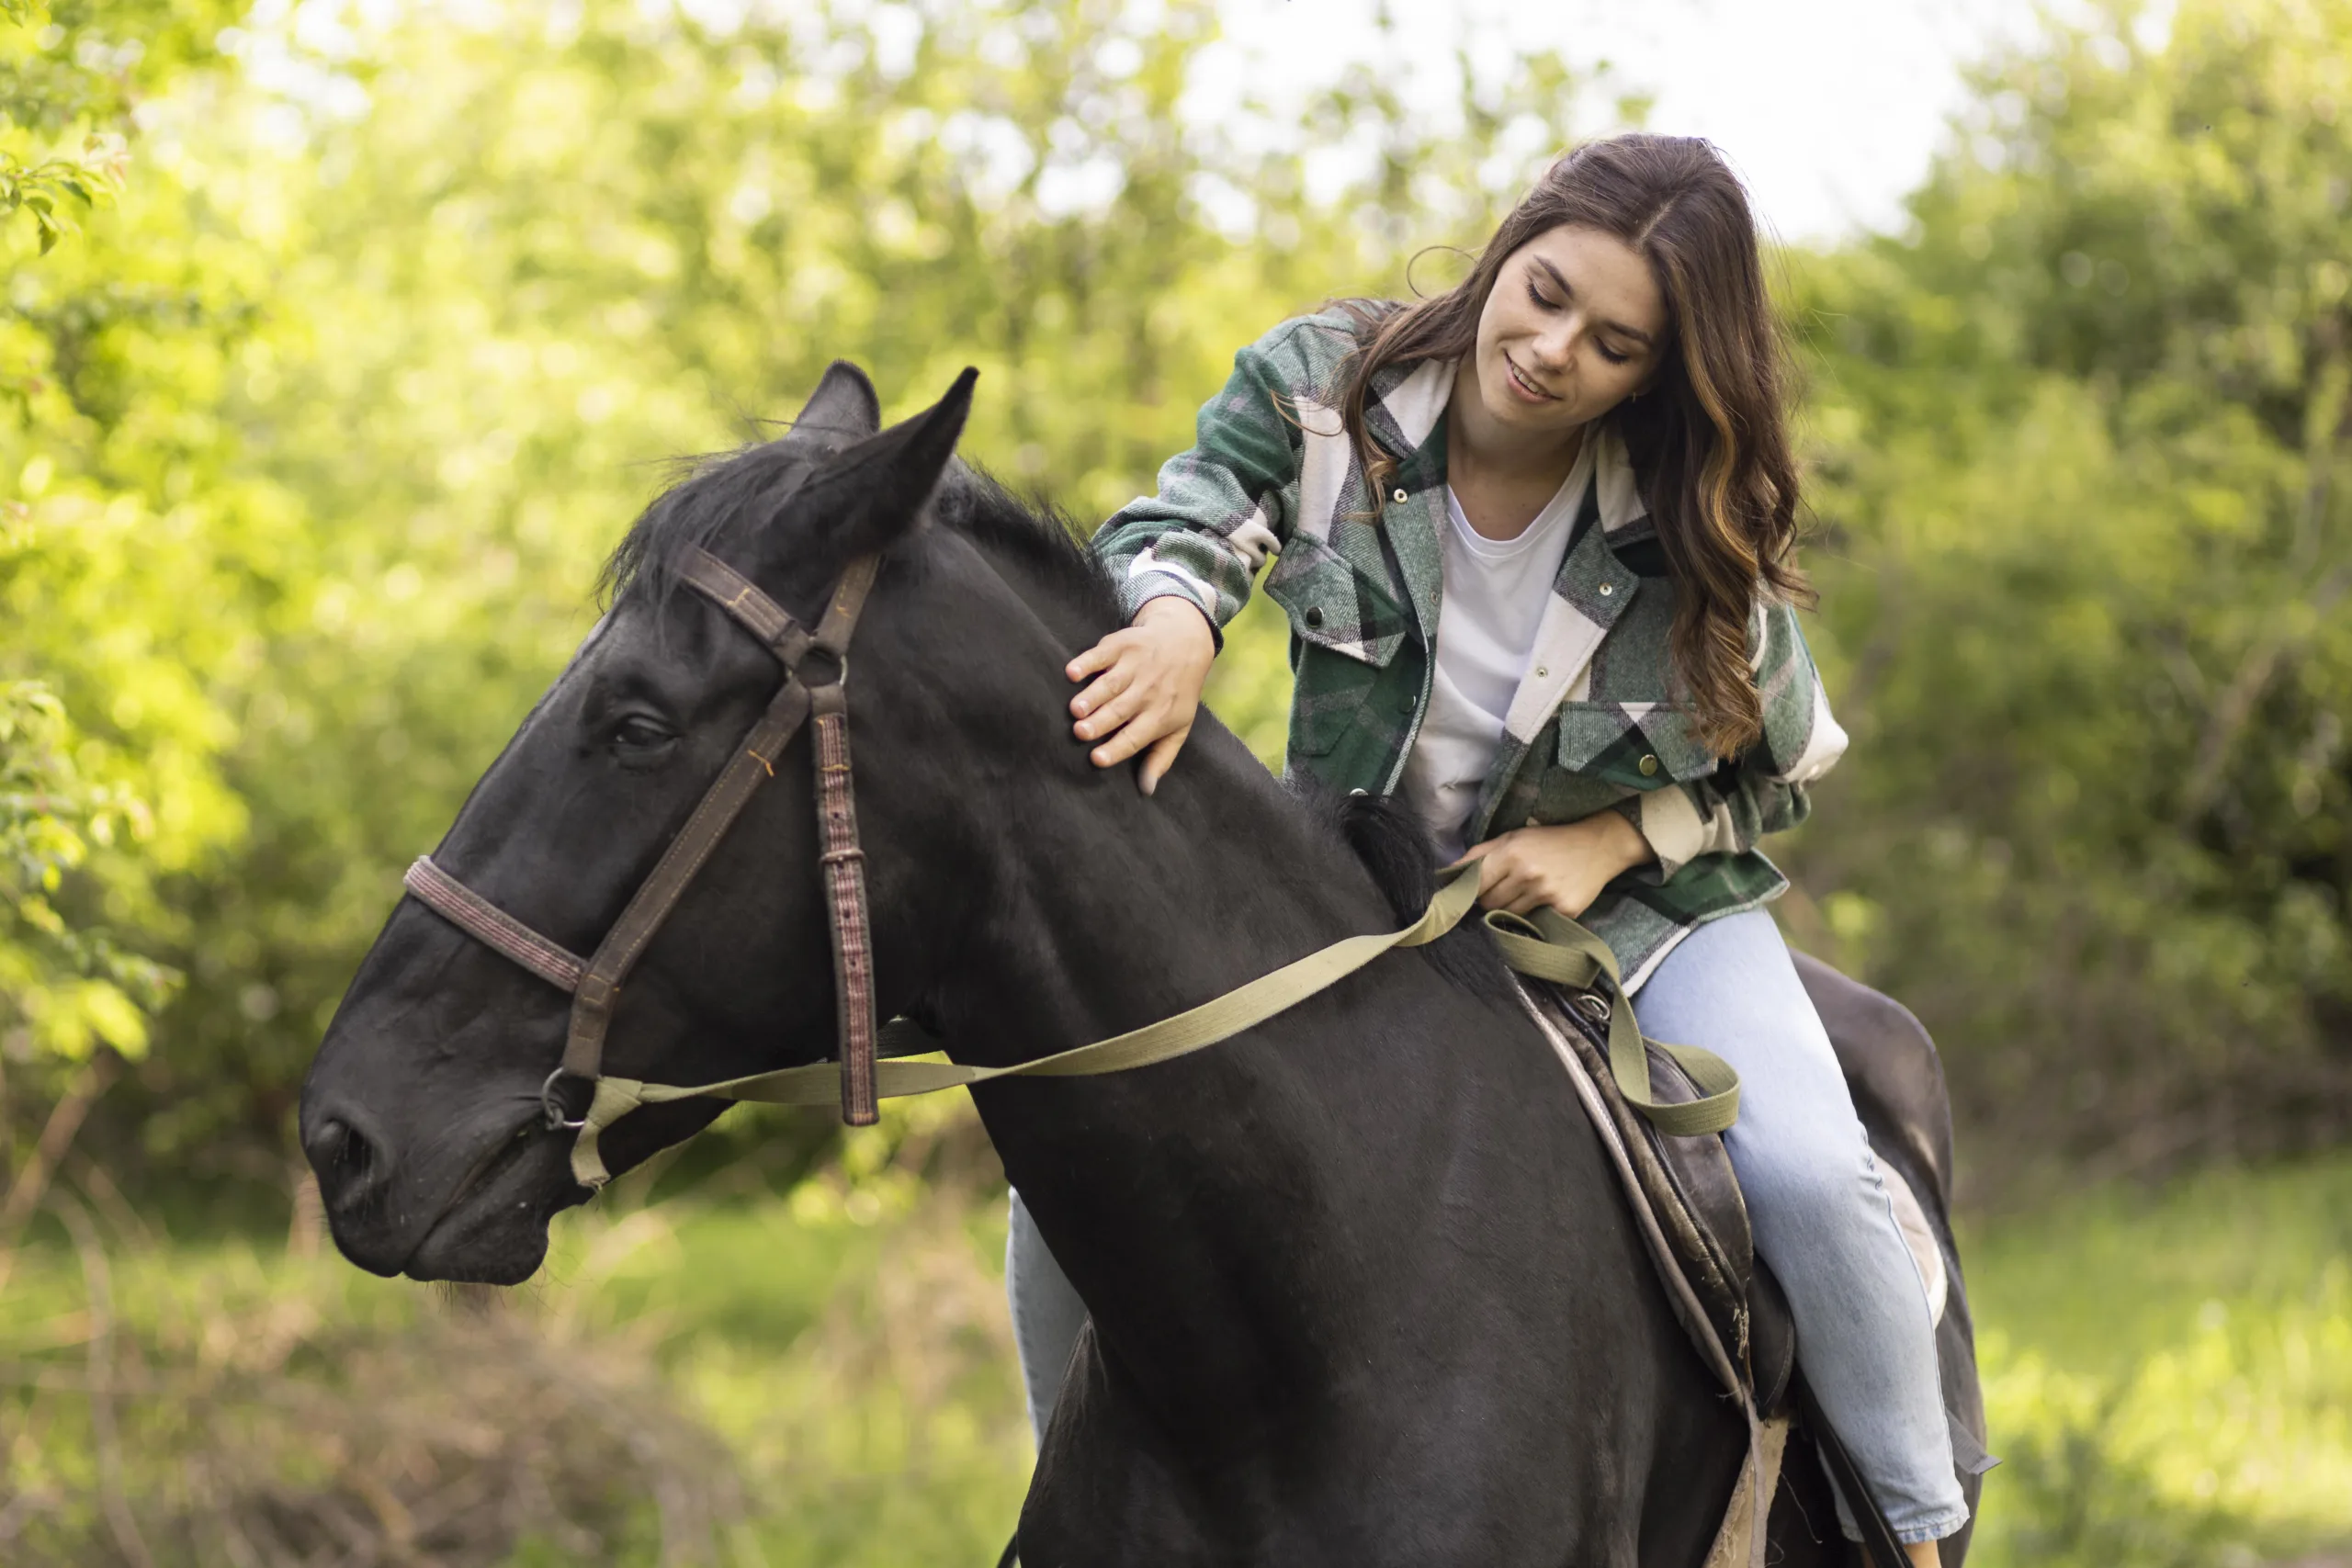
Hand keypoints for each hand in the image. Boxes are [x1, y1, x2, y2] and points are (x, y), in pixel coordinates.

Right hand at [1066, 595, 1216, 795]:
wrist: (1185, 641)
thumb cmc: (1177, 692)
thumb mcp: (1178, 726)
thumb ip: (1161, 758)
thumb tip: (1147, 790)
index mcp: (1160, 715)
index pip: (1136, 736)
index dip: (1117, 748)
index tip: (1097, 759)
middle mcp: (1148, 691)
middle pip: (1120, 711)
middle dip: (1100, 722)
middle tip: (1080, 732)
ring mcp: (1135, 666)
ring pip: (1110, 685)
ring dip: (1092, 696)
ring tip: (1075, 709)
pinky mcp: (1123, 645)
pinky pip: (1102, 655)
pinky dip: (1087, 662)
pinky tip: (1072, 673)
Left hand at [1453, 811, 1652, 918]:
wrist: (1598, 846)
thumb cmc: (1549, 840)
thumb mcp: (1513, 836)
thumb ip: (1479, 854)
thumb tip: (1447, 871)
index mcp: (1511, 854)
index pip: (1475, 886)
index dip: (1471, 890)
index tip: (1472, 892)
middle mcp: (1527, 875)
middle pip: (1489, 904)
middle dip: (1491, 899)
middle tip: (1506, 887)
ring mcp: (1546, 895)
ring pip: (1509, 915)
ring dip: (1511, 908)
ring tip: (1526, 891)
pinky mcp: (1563, 911)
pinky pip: (1534, 922)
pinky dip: (1534, 914)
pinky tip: (1544, 899)